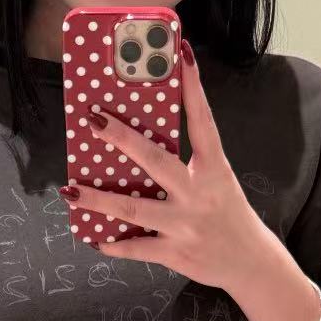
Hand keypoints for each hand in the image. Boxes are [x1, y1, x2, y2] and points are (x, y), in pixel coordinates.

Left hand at [60, 38, 268, 292]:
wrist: (250, 263)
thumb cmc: (229, 216)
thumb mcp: (219, 182)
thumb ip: (192, 165)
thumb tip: (146, 146)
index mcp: (214, 170)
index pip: (203, 122)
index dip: (193, 89)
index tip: (181, 57)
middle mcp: (197, 194)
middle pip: (155, 160)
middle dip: (122, 139)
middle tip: (94, 120)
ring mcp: (184, 224)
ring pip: (134, 208)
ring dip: (98, 200)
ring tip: (70, 191)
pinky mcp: (175, 253)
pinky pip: (138, 248)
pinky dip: (116, 246)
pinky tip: (96, 240)